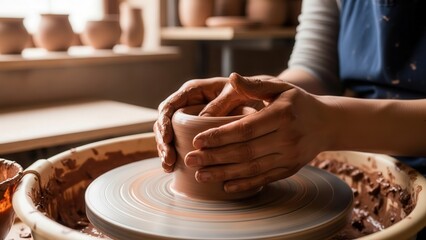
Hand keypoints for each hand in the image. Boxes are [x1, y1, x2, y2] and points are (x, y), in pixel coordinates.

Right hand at [154, 76, 261, 171]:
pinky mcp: (195, 131)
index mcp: (194, 91)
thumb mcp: (237, 93)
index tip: (168, 139)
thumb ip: (222, 101)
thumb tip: (202, 120)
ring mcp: (190, 118)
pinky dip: (174, 154)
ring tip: (168, 167)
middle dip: (163, 141)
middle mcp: (188, 103)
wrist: (262, 97)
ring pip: (169, 133)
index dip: (164, 122)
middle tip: (168, 160)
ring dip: (166, 150)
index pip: (170, 105)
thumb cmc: (249, 92)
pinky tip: (173, 169)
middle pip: (165, 121)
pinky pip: (179, 142)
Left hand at [185, 73, 330, 192]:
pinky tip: (225, 186)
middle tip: (190, 160)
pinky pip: (264, 179)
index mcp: (282, 114)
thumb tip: (232, 77)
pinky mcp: (290, 169)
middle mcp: (287, 137)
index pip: (245, 128)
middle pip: (245, 151)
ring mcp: (290, 156)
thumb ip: (255, 85)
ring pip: (252, 168)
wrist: (327, 123)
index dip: (219, 136)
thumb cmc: (298, 102)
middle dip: (214, 157)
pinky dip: (244, 184)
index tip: (197, 140)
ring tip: (200, 175)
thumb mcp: (280, 87)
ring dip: (224, 173)